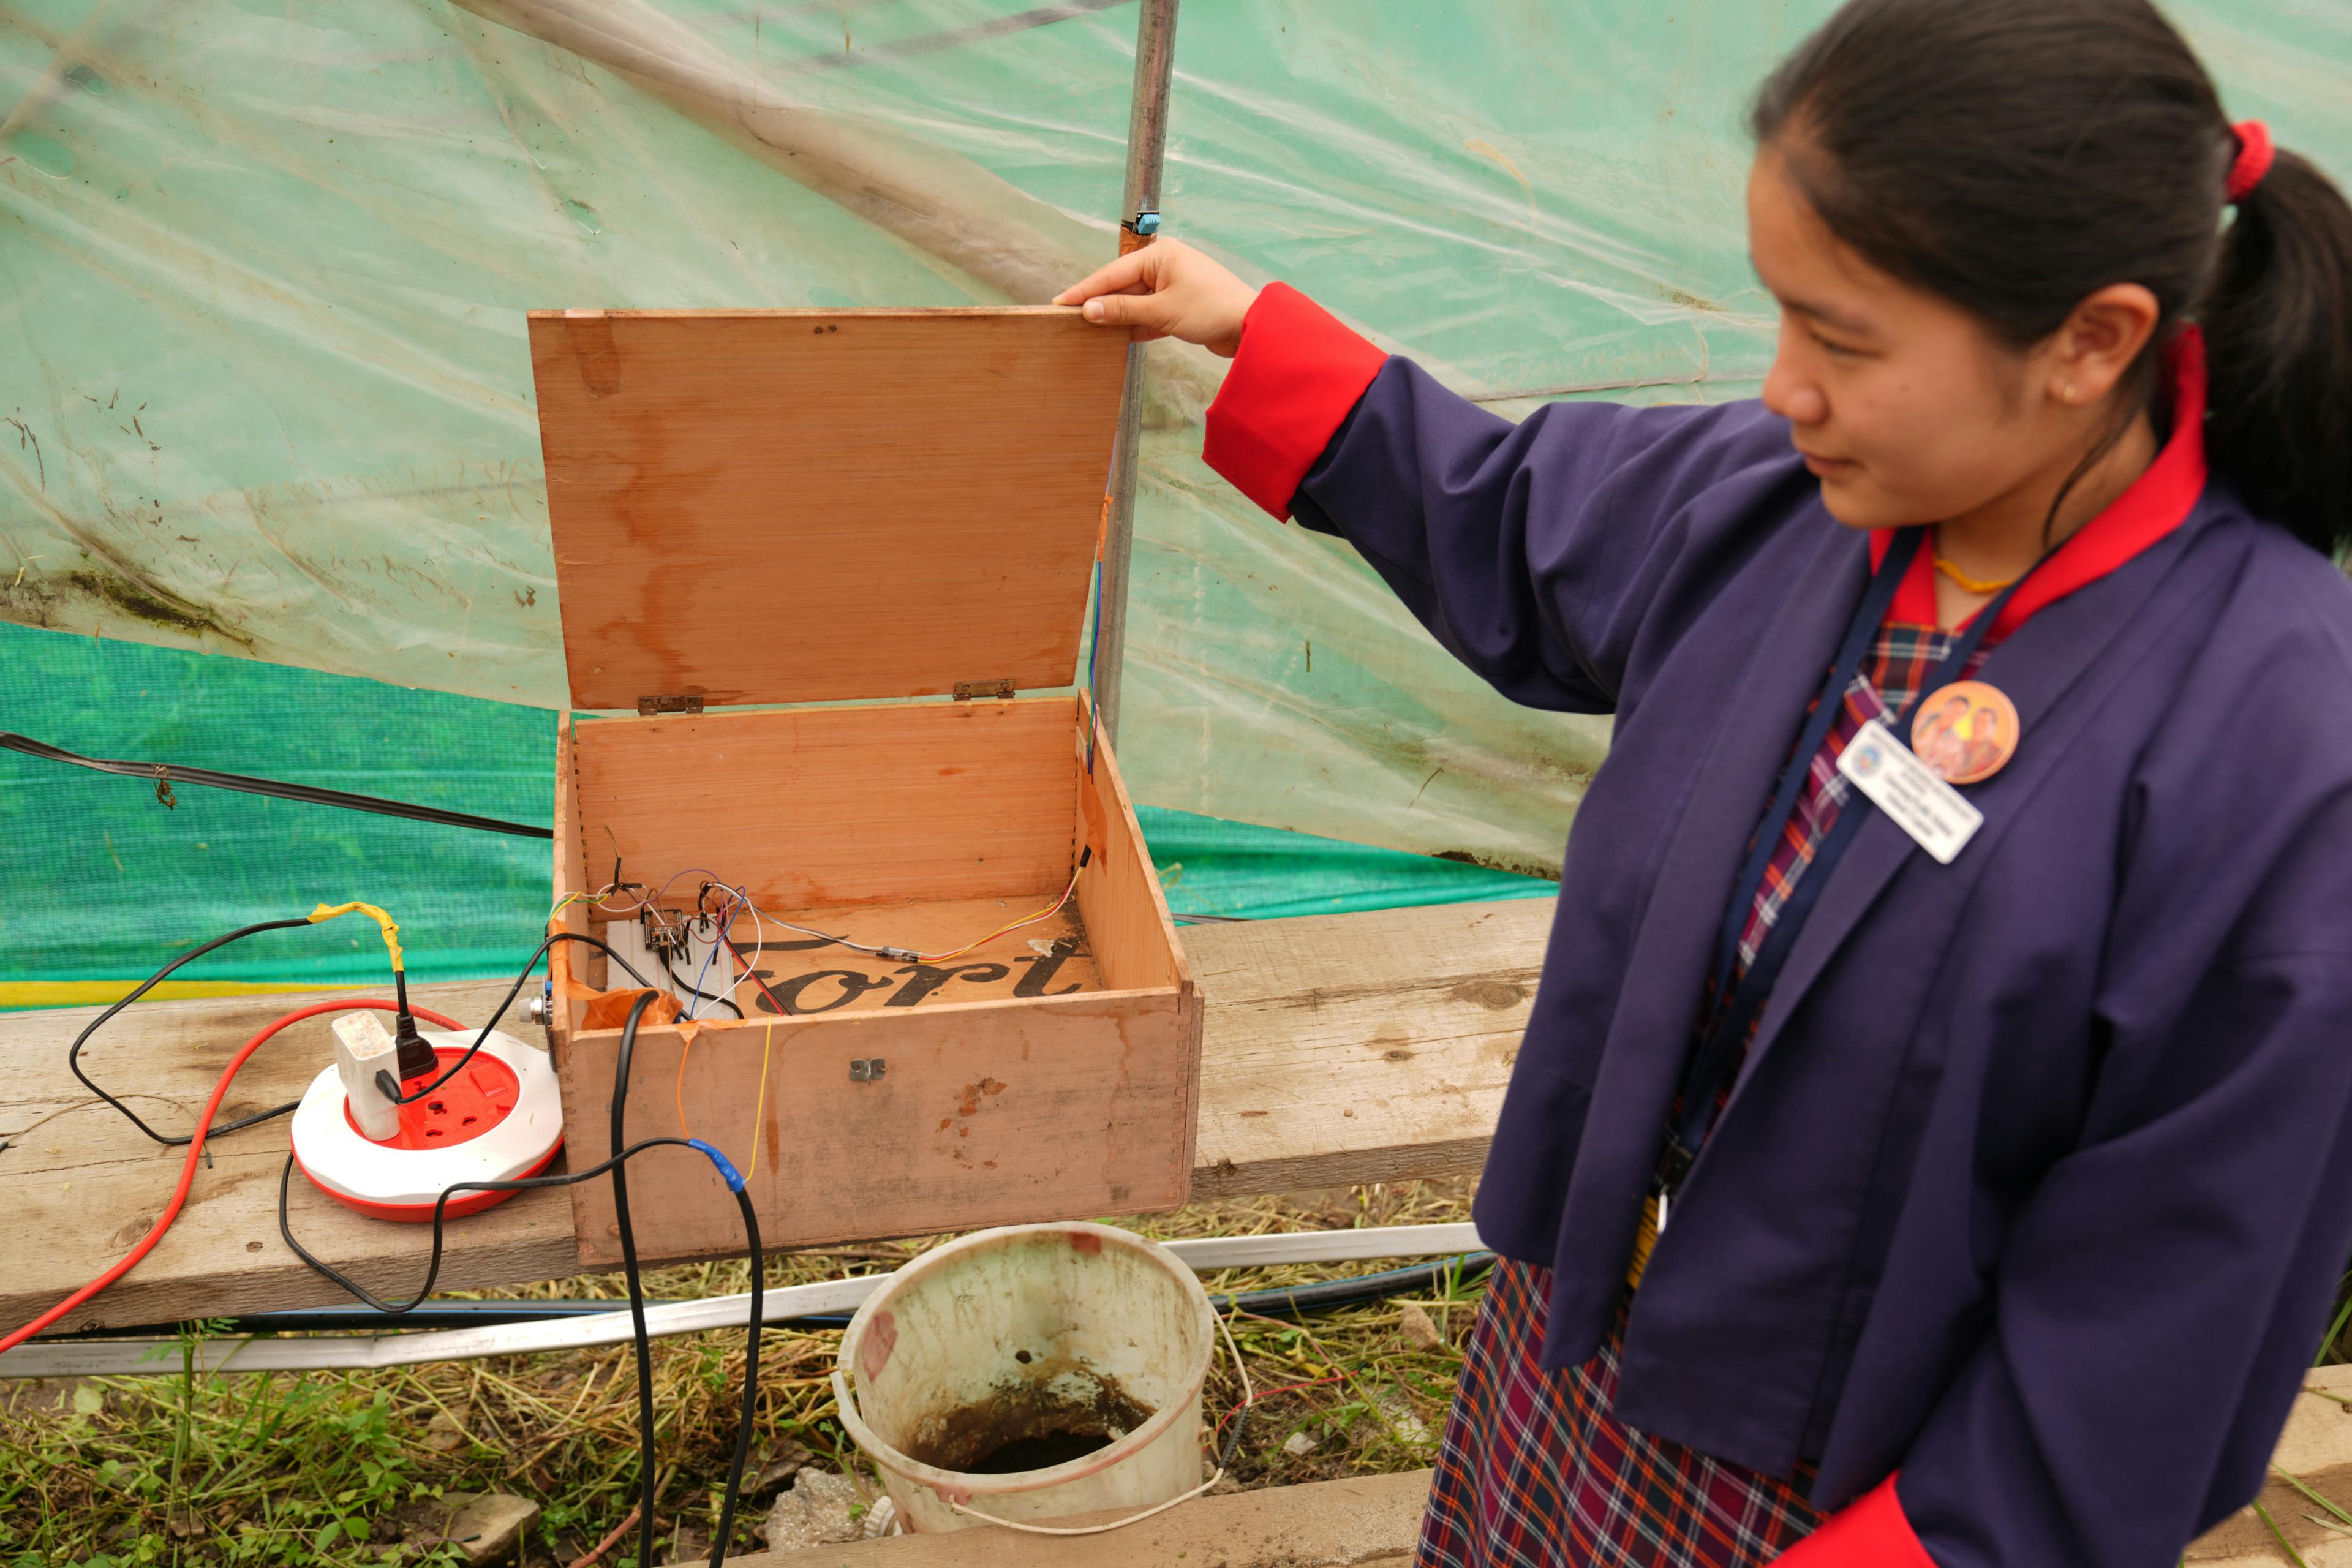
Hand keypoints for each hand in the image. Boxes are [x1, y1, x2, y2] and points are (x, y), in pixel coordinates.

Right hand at [1052, 238, 1259, 357]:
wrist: (1250, 327)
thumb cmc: (1212, 309)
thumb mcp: (1161, 310)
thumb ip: (1123, 310)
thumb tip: (1089, 311)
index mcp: (1160, 254)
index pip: (1113, 272)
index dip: (1086, 290)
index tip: (1062, 302)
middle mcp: (1164, 265)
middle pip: (1122, 286)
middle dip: (1100, 304)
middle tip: (1070, 320)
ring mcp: (1172, 285)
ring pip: (1134, 302)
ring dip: (1116, 317)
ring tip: (1088, 331)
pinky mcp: (1178, 305)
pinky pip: (1148, 314)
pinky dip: (1134, 326)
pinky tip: (1115, 338)